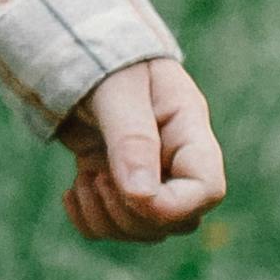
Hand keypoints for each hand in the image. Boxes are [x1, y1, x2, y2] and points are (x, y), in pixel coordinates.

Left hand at [55, 58, 226, 242]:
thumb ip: (131, 137)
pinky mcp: (117, 183)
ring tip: (84, 178)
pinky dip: (90, 221)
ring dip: (107, 218)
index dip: (173, 206)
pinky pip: (113, 227)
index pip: (207, 189)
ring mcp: (147, 175)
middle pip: (178, 221)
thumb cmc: (104, 57)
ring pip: (147, 231)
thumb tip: (141, 195)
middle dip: (132, 215)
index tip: (129, 192)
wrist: (77, 48)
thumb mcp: (116, 90)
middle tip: (98, 178)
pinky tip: (72, 191)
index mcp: (189, 131)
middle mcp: (175, 160)